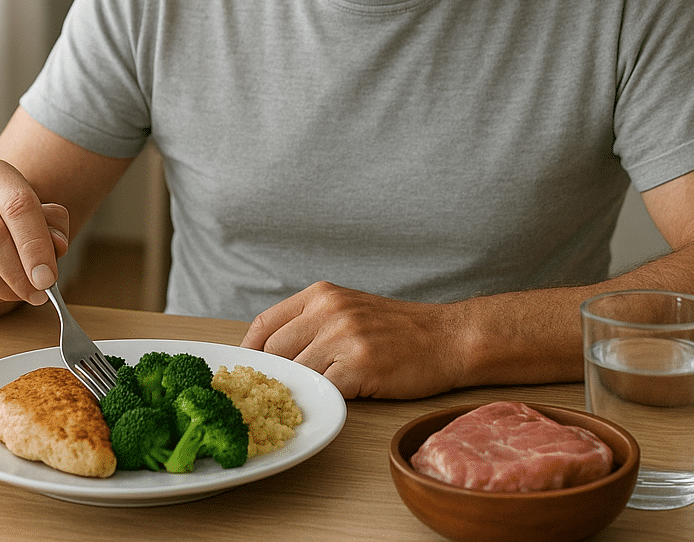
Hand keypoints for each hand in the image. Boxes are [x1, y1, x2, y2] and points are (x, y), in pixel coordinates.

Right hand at [0, 157, 69, 316]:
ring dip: (1, 288)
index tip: (48, 278)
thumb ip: (54, 225)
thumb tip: (58, 245)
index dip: (35, 246)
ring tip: (22, 294)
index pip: (18, 207)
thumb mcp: (42, 213)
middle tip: (39, 293)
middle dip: (19, 273)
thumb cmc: (15, 216)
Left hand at [241, 281, 469, 398]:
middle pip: (274, 351)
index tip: (246, 373)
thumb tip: (269, 353)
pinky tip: (337, 399)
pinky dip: (325, 399)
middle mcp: (329, 310)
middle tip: (274, 396)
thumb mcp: (350, 309)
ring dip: (301, 390)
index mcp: (321, 294)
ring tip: (311, 399)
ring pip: (297, 373)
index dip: (249, 352)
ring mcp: (344, 336)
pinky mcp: (359, 364)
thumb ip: (312, 323)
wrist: (447, 337)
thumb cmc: (398, 329)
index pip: (265, 323)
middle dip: (272, 377)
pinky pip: (324, 390)